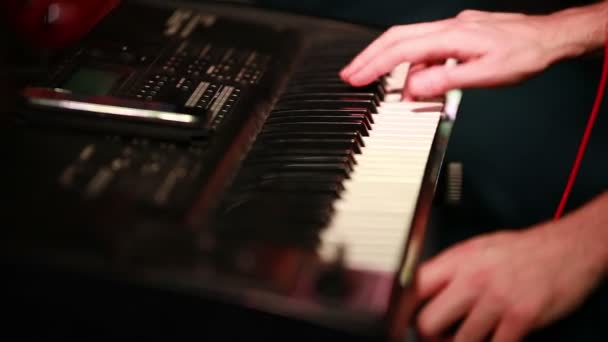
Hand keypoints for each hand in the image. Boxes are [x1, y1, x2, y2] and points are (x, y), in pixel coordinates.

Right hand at [340, 10, 581, 97]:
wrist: (551, 38)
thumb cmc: (525, 55)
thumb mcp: (487, 75)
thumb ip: (446, 81)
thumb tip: (413, 87)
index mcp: (451, 37)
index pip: (402, 50)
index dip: (375, 65)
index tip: (355, 79)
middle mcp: (448, 28)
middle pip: (396, 38)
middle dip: (369, 56)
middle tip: (349, 74)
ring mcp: (452, 29)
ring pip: (408, 40)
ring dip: (388, 60)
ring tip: (375, 81)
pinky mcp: (458, 35)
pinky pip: (425, 47)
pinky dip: (411, 63)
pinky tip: (414, 79)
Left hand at [413, 222, 605, 341]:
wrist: (568, 246)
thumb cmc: (522, 249)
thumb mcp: (477, 248)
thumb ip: (449, 270)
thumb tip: (422, 289)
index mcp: (457, 261)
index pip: (413, 287)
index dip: (402, 310)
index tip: (401, 322)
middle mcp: (472, 279)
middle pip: (428, 322)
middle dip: (430, 336)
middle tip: (439, 337)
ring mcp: (496, 300)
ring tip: (469, 338)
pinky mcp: (520, 318)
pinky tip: (494, 340)